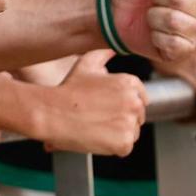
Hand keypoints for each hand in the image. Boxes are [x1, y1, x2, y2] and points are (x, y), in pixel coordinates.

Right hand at [34, 51, 148, 155]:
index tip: (113, 107)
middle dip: (122, 117)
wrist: (54, 112)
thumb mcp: (85, 63)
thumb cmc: (68, 89)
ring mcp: (130, 123)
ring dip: (118, 132)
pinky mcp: (124, 143)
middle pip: (137, 116)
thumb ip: (103, 53)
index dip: (124, 103)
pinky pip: (125, 147)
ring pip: (132, 132)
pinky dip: (113, 146)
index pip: (141, 97)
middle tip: (100, 116)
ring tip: (97, 126)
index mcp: (129, 83)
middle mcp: (134, 102)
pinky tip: (98, 136)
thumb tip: (112, 48)